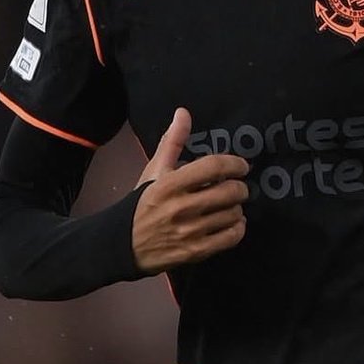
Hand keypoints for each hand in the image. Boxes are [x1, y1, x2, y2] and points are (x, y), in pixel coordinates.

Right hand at [132, 107, 248, 274]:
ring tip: (230, 206)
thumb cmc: (142, 202)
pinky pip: (230, 238)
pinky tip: (233, 223)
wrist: (122, 244)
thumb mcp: (154, 170)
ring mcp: (189, 232)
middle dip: (240, 187)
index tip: (241, 166)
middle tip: (238, 187)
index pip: (214, 167)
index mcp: (170, 184)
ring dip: (237, 208)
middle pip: (229, 192)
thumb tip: (183, 112)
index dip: (234, 164)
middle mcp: (181, 207)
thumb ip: (173, 141)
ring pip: (232, 214)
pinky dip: (238, 229)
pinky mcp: (195, 252)